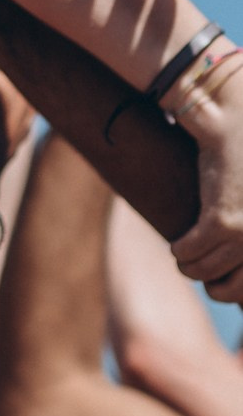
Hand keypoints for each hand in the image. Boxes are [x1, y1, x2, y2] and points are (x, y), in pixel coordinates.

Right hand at [170, 95, 242, 302]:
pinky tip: (179, 241)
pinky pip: (189, 253)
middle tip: (200, 264)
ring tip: (185, 252)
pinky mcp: (223, 223)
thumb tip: (234, 278)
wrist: (237, 126)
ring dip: (189, 266)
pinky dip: (179, 250)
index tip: (223, 278)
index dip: (235, 287)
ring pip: (205, 273)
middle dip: (211, 282)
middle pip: (231, 288)